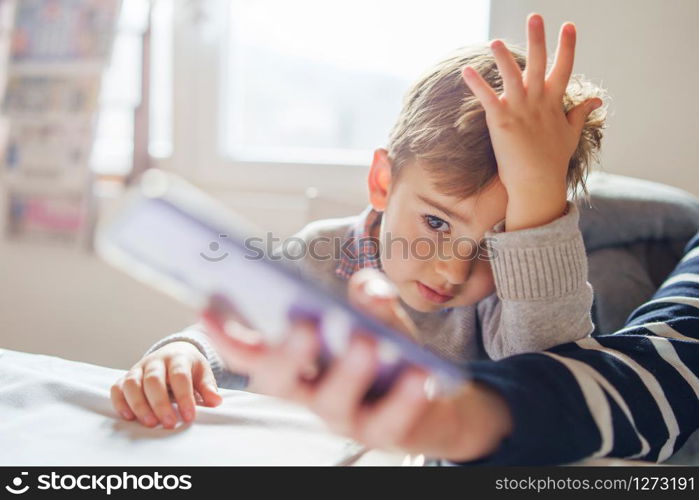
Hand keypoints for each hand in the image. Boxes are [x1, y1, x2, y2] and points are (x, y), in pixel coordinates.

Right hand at [110, 341, 222, 427]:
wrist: (174, 352)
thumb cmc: (190, 367)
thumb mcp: (202, 373)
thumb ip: (207, 387)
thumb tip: (215, 402)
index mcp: (178, 358)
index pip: (179, 376)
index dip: (184, 397)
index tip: (189, 417)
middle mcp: (156, 361)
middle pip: (153, 380)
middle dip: (160, 404)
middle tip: (169, 423)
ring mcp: (139, 368)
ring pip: (132, 383)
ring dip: (139, 405)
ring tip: (150, 423)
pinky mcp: (126, 377)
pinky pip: (117, 388)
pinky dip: (120, 402)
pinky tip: (129, 417)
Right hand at [201, 269, 512, 460]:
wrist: (434, 397)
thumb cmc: (391, 354)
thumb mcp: (380, 320)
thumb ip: (372, 300)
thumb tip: (367, 287)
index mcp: (299, 365)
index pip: (254, 355)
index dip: (229, 338)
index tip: (208, 310)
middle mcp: (312, 393)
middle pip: (282, 382)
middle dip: (287, 355)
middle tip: (301, 324)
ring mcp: (345, 417)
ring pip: (334, 402)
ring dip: (348, 372)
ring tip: (367, 342)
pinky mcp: (384, 433)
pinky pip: (389, 420)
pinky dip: (403, 398)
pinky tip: (419, 374)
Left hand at [461, 14, 601, 230]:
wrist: (537, 184)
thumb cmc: (553, 161)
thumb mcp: (571, 134)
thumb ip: (580, 113)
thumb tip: (596, 100)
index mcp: (555, 103)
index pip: (564, 68)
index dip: (567, 47)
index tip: (569, 26)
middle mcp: (538, 102)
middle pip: (539, 65)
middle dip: (538, 40)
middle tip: (534, 16)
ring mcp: (520, 111)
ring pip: (513, 77)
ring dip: (504, 58)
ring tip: (494, 41)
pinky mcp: (502, 121)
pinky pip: (487, 98)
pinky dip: (477, 84)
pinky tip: (466, 70)